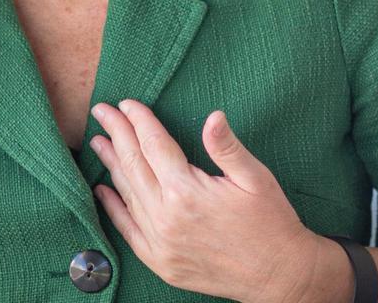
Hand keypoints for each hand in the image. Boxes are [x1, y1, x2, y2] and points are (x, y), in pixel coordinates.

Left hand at [90, 99, 337, 302]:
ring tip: (99, 142)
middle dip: (117, 134)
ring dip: (111, 165)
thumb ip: (227, 147)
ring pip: (127, 194)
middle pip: (133, 165)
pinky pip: (127, 230)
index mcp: (187, 191)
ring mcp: (160, 243)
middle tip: (102, 111)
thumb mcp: (255, 178)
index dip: (139, 120)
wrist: (278, 275)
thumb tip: (213, 116)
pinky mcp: (160, 262)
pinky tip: (102, 190)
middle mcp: (166, 217)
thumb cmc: (271, 222)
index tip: (127, 102)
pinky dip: (113, 207)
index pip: (154, 145)